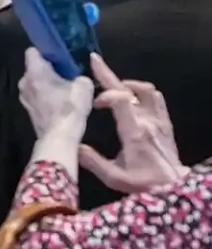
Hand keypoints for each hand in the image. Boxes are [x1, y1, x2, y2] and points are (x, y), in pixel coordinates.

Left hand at [18, 49, 93, 143]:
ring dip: (47, 82)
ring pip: (35, 82)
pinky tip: (59, 100)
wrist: (59, 136)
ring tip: (65, 87)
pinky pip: (36, 94)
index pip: (33, 51)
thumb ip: (80, 73)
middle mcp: (24, 82)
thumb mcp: (84, 85)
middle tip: (66, 71)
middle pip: (34, 67)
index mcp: (34, 71)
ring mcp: (23, 96)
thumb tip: (78, 73)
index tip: (59, 54)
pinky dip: (45, 94)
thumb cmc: (70, 107)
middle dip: (48, 67)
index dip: (46, 50)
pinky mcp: (27, 108)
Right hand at [79, 52, 186, 193]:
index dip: (105, 94)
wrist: (174, 187)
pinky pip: (155, 98)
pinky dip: (141, 92)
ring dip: (128, 84)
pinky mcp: (165, 123)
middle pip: (130, 89)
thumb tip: (74, 146)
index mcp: (135, 133)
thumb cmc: (143, 184)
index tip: (93, 103)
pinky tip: (131, 98)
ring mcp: (159, 120)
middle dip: (109, 74)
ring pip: (146, 90)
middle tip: (94, 61)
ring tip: (113, 87)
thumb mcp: (114, 178)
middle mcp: (149, 121)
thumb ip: (93, 162)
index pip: (121, 100)